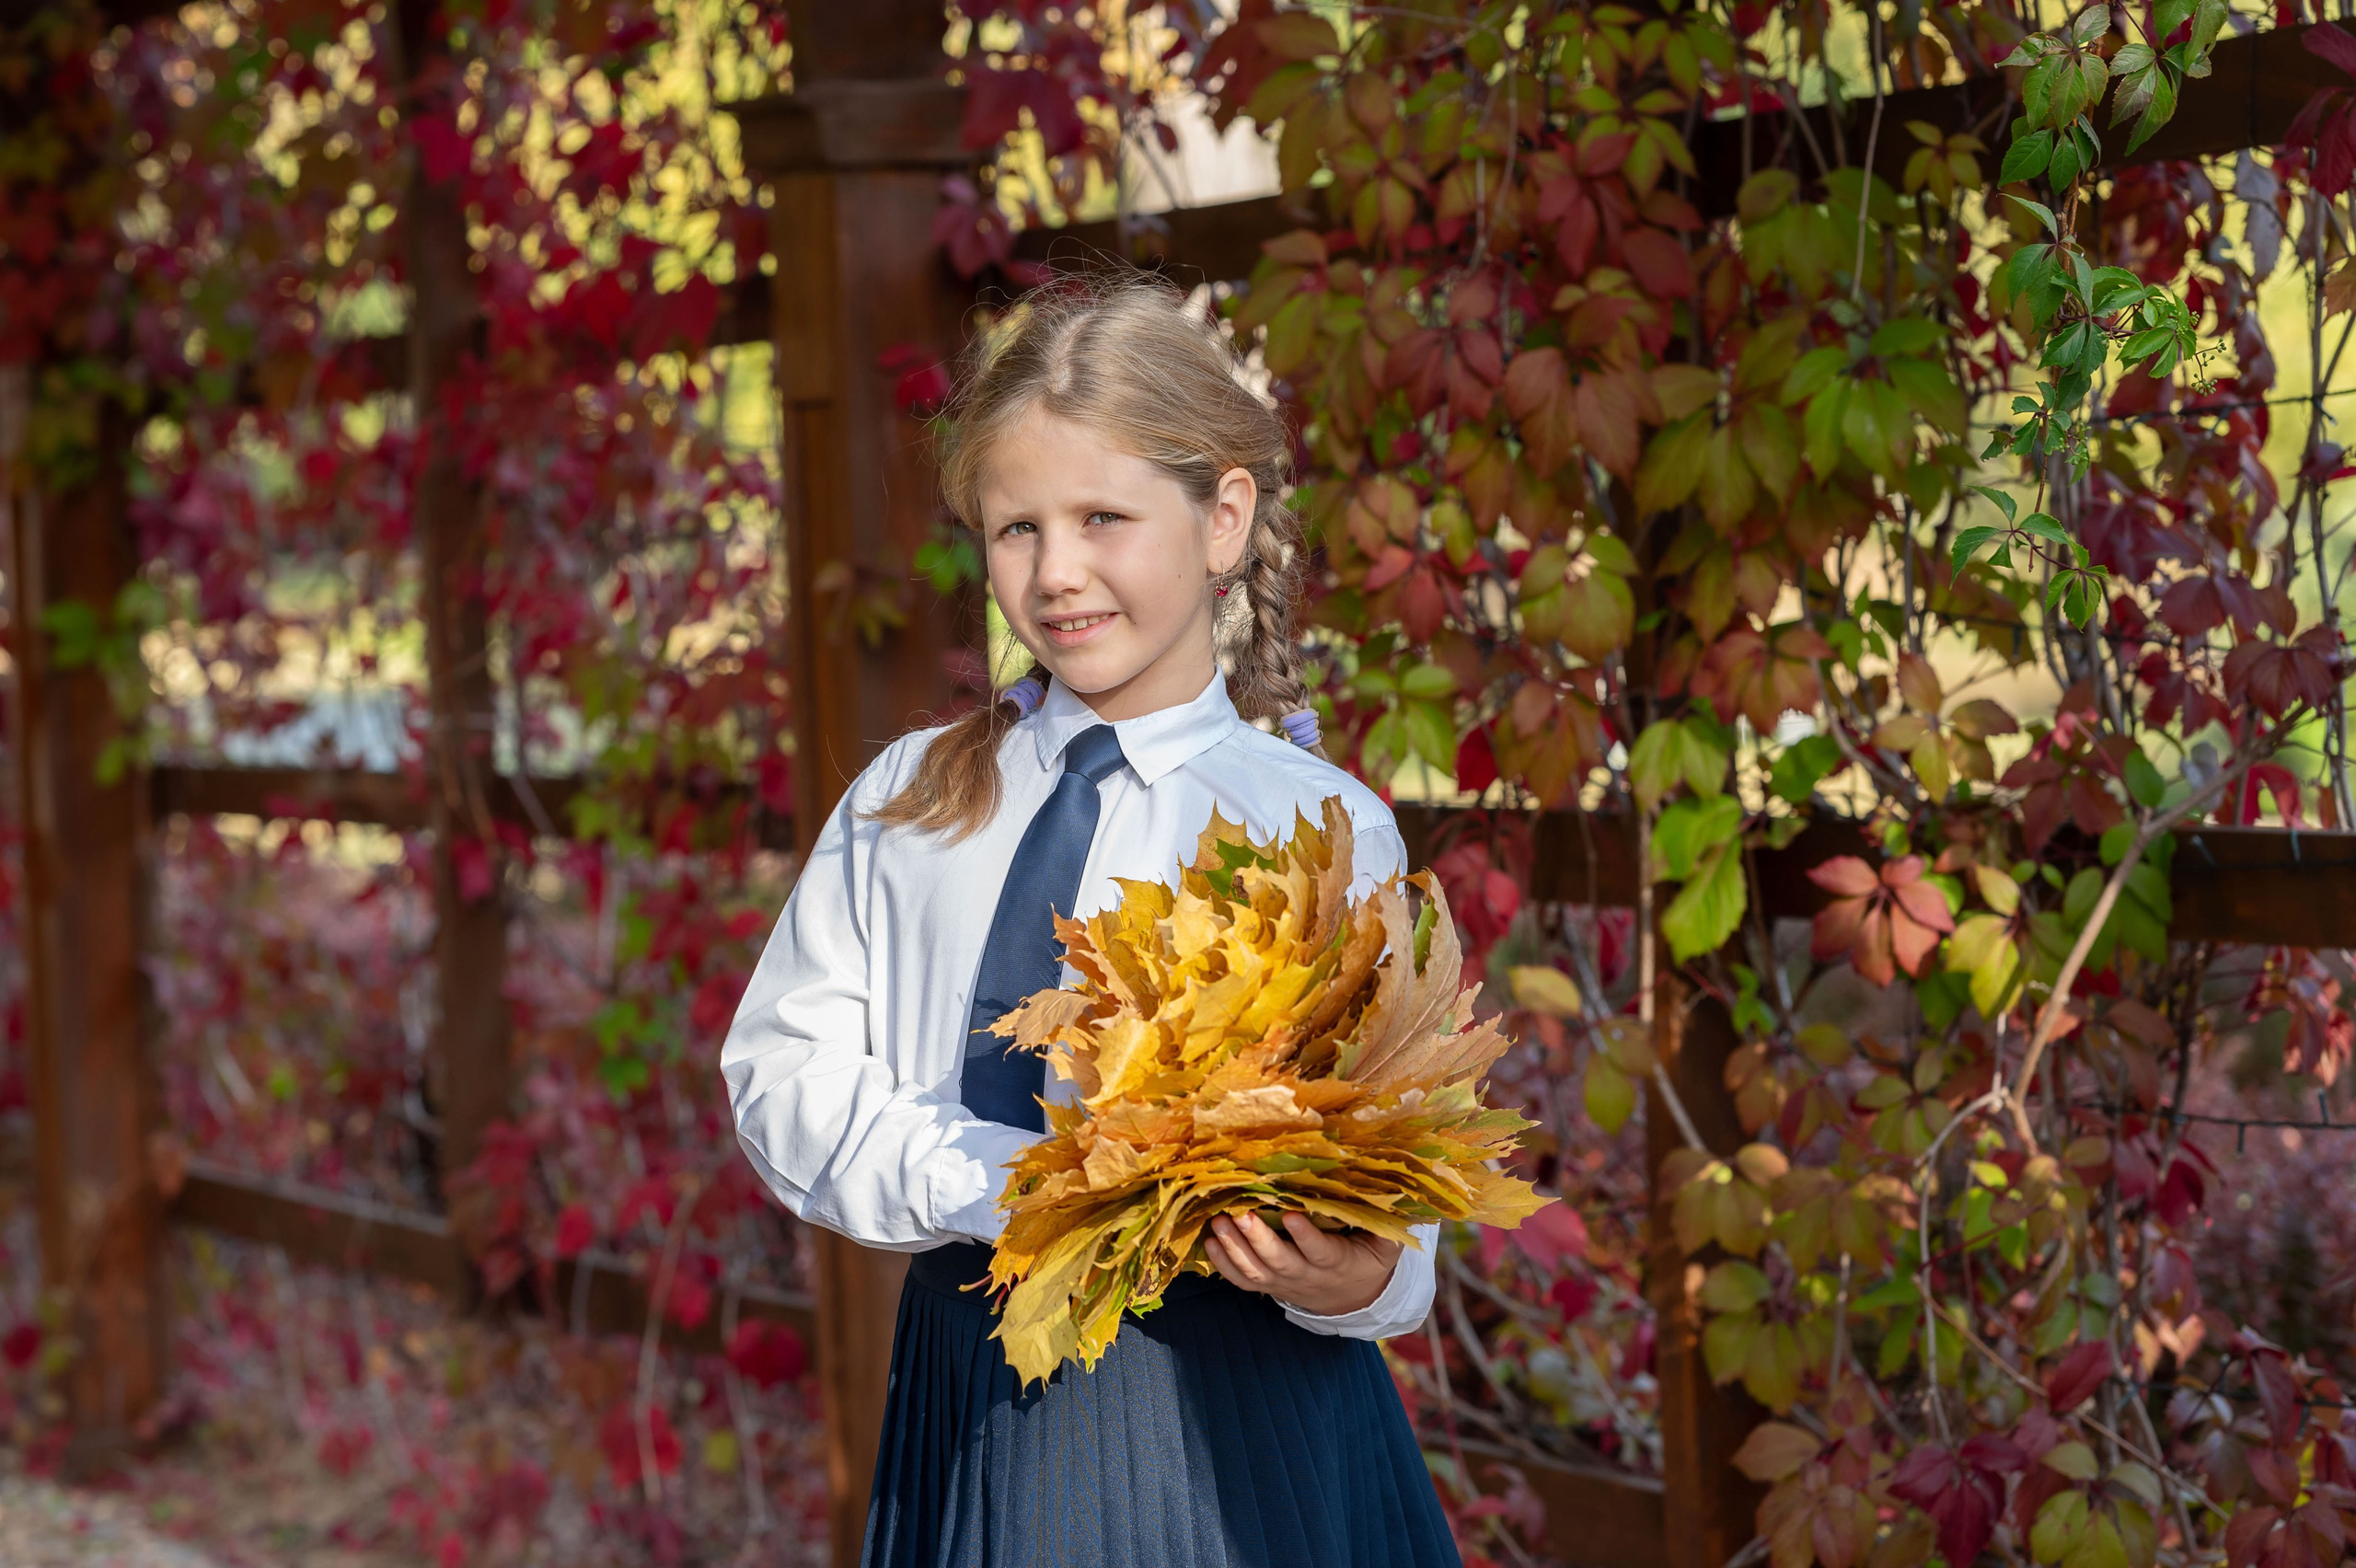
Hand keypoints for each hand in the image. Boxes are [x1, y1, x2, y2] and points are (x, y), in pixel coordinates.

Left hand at [1204, 1210, 1402, 1316]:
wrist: (1352, 1298)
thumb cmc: (1368, 1259)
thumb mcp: (1386, 1245)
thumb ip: (1389, 1225)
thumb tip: (1400, 1195)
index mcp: (1338, 1263)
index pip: (1321, 1252)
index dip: (1306, 1236)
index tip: (1291, 1213)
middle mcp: (1308, 1277)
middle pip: (1280, 1263)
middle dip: (1259, 1240)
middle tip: (1240, 1214)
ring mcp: (1285, 1284)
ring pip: (1256, 1273)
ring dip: (1234, 1249)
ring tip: (1218, 1223)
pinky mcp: (1269, 1286)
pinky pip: (1243, 1282)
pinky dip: (1224, 1266)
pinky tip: (1209, 1243)